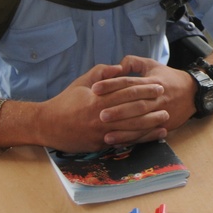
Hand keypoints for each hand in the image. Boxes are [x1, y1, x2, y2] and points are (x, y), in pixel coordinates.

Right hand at [35, 63, 166, 151]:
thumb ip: (102, 72)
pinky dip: (140, 138)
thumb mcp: (82, 81)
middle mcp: (100, 116)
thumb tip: (120, 67)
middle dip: (151, 104)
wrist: (47, 125)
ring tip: (165, 118)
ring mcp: (101, 132)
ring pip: (131, 128)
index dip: (144, 88)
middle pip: (132, 109)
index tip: (158, 84)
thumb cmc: (66, 100)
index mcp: (98, 99)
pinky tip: (153, 135)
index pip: (126, 92)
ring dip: (150, 123)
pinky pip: (124, 141)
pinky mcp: (100, 145)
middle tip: (166, 99)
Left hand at [91, 55, 193, 145]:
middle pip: (135, 103)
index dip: (111, 84)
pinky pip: (145, 133)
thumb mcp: (153, 65)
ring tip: (104, 131)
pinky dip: (131, 138)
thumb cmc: (169, 78)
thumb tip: (117, 65)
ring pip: (140, 121)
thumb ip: (134, 62)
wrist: (193, 92)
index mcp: (152, 81)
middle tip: (98, 114)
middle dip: (117, 109)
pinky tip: (117, 141)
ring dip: (123, 128)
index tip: (95, 88)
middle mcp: (156, 97)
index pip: (129, 82)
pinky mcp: (163, 125)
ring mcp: (160, 112)